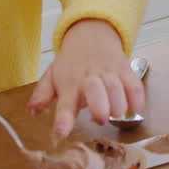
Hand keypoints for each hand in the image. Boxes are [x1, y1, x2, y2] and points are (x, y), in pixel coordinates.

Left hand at [26, 19, 142, 141]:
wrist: (91, 34)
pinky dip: (137, 99)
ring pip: (117, 88)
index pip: (65, 103)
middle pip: (96, 90)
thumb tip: (31, 111)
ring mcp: (109, 73)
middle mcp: (89, 78)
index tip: (60, 134)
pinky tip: (134, 108)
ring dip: (119, 104)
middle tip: (100, 119)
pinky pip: (135, 84)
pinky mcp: (125, 70)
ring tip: (116, 114)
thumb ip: (42, 94)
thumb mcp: (52, 75)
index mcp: (69, 83)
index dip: (63, 120)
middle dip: (100, 107)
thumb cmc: (72, 62)